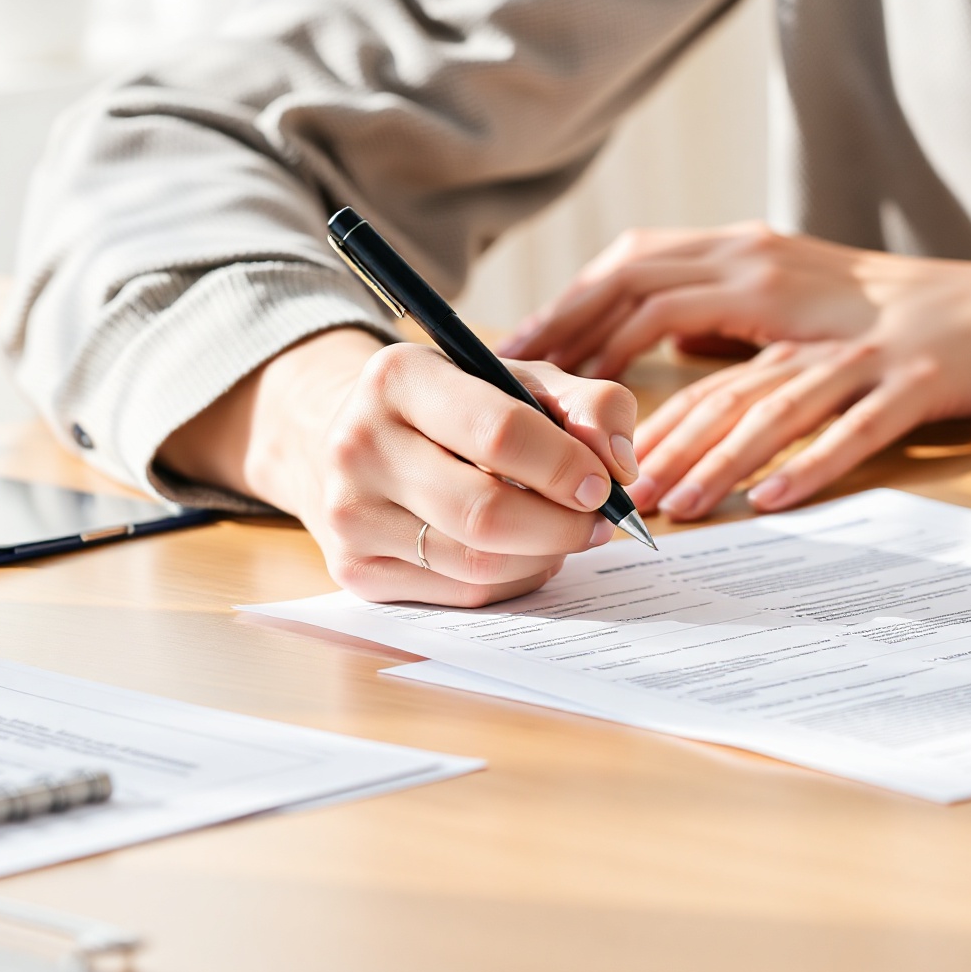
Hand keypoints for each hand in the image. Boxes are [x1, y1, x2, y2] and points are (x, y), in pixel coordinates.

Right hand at [159, 328, 639, 605]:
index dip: (564, 465)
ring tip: (565, 532)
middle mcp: (358, 445)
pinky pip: (459, 594)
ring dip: (543, 556)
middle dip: (562, 525)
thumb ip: (588, 404)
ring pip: (476, 564)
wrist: (349, 437)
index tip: (604, 483)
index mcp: (398, 376)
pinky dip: (512, 579)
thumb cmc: (454, 404)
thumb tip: (621, 467)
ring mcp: (349, 515)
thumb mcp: (517, 377)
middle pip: (486, 512)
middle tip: (599, 520)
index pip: (498, 431)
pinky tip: (523, 552)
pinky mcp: (354, 571)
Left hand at [499, 225, 970, 520]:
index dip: (582, 318)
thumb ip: (724, 309)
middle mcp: (794, 293)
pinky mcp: (908, 383)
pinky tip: (770, 502)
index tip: (528, 366)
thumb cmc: (892, 308)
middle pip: (691, 344)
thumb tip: (644, 341)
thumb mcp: (795, 291)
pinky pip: (848, 429)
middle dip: (627, 404)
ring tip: (664, 501)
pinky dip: (808, 465)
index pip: (646, 281)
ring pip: (763, 399)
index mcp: (759, 263)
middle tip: (577, 461)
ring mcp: (853, 344)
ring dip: (709, 453)